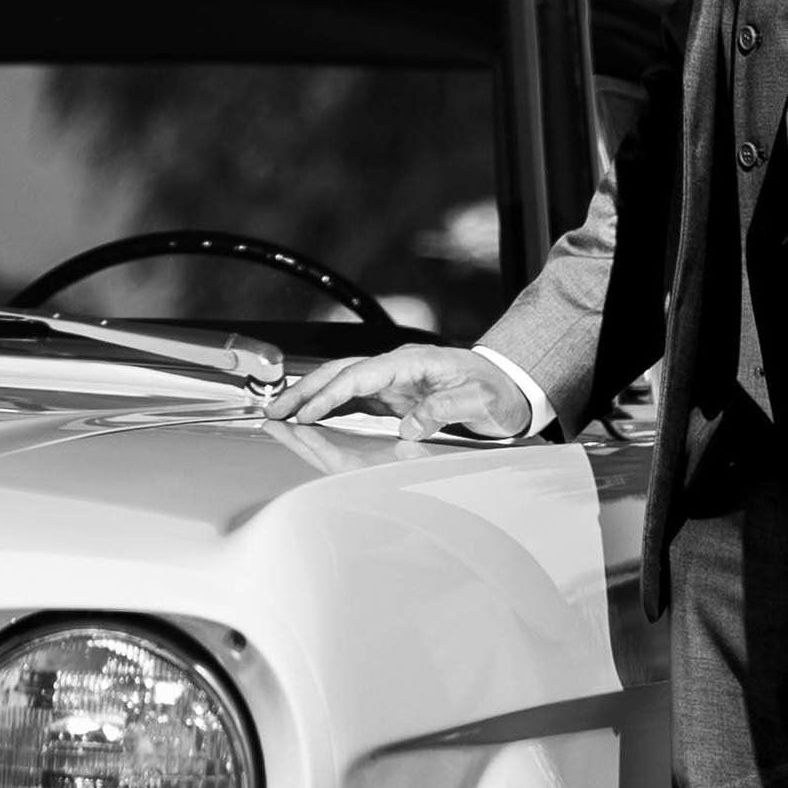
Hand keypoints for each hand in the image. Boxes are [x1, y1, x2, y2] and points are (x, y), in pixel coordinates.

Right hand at [273, 342, 541, 441]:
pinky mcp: (394, 396)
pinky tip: (310, 418)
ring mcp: (393, 381)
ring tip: (280, 414)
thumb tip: (410, 425)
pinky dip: (328, 406)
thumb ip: (446, 408)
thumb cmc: (497, 389)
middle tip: (274, 411)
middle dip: (305, 391)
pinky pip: (354, 398)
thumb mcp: (480, 400)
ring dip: (310, 397)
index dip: (330, 394)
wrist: (512, 385)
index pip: (360, 376)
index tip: (307, 414)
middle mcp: (397, 367)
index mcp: (412, 362)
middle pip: (341, 373)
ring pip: (341, 383)